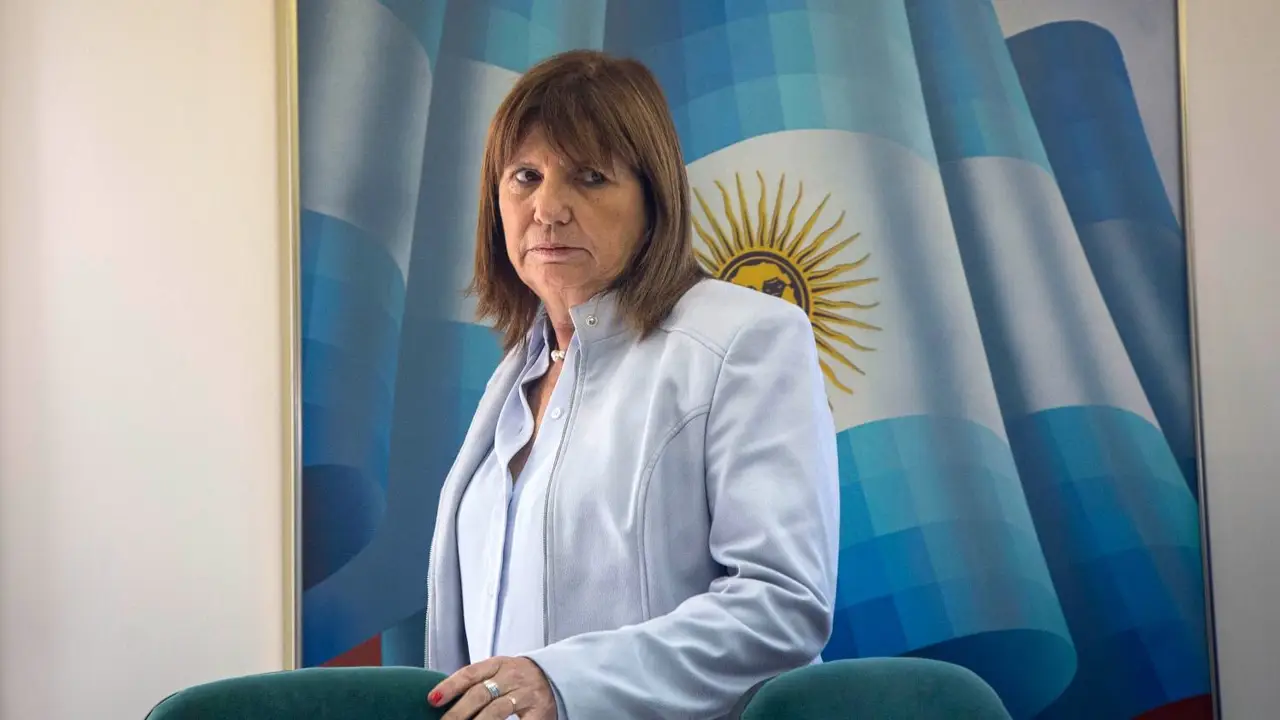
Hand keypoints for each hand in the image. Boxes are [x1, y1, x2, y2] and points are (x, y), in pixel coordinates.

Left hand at [428, 656, 557, 718]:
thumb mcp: (498, 673)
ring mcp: (526, 693)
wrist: (556, 678)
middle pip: (480, 693)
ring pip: (496, 710)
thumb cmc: (516, 679)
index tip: (432, 699)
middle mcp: (512, 676)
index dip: (450, 686)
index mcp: (498, 664)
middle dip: (458, 711)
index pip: (470, 673)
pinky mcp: (538, 711)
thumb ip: (476, 682)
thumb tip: (441, 698)